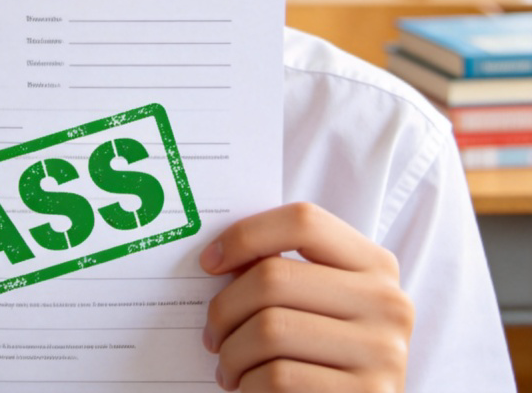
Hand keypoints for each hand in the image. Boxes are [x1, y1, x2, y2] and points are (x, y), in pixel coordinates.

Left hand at [199, 202, 412, 391]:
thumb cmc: (330, 356)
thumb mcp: (323, 302)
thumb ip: (287, 271)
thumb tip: (218, 257)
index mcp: (375, 264)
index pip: (303, 222)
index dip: (246, 235)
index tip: (210, 262)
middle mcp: (388, 303)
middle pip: (274, 277)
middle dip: (225, 308)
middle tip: (211, 332)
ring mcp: (383, 353)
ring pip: (270, 329)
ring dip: (232, 352)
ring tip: (227, 366)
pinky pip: (279, 377)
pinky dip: (249, 384)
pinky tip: (248, 389)